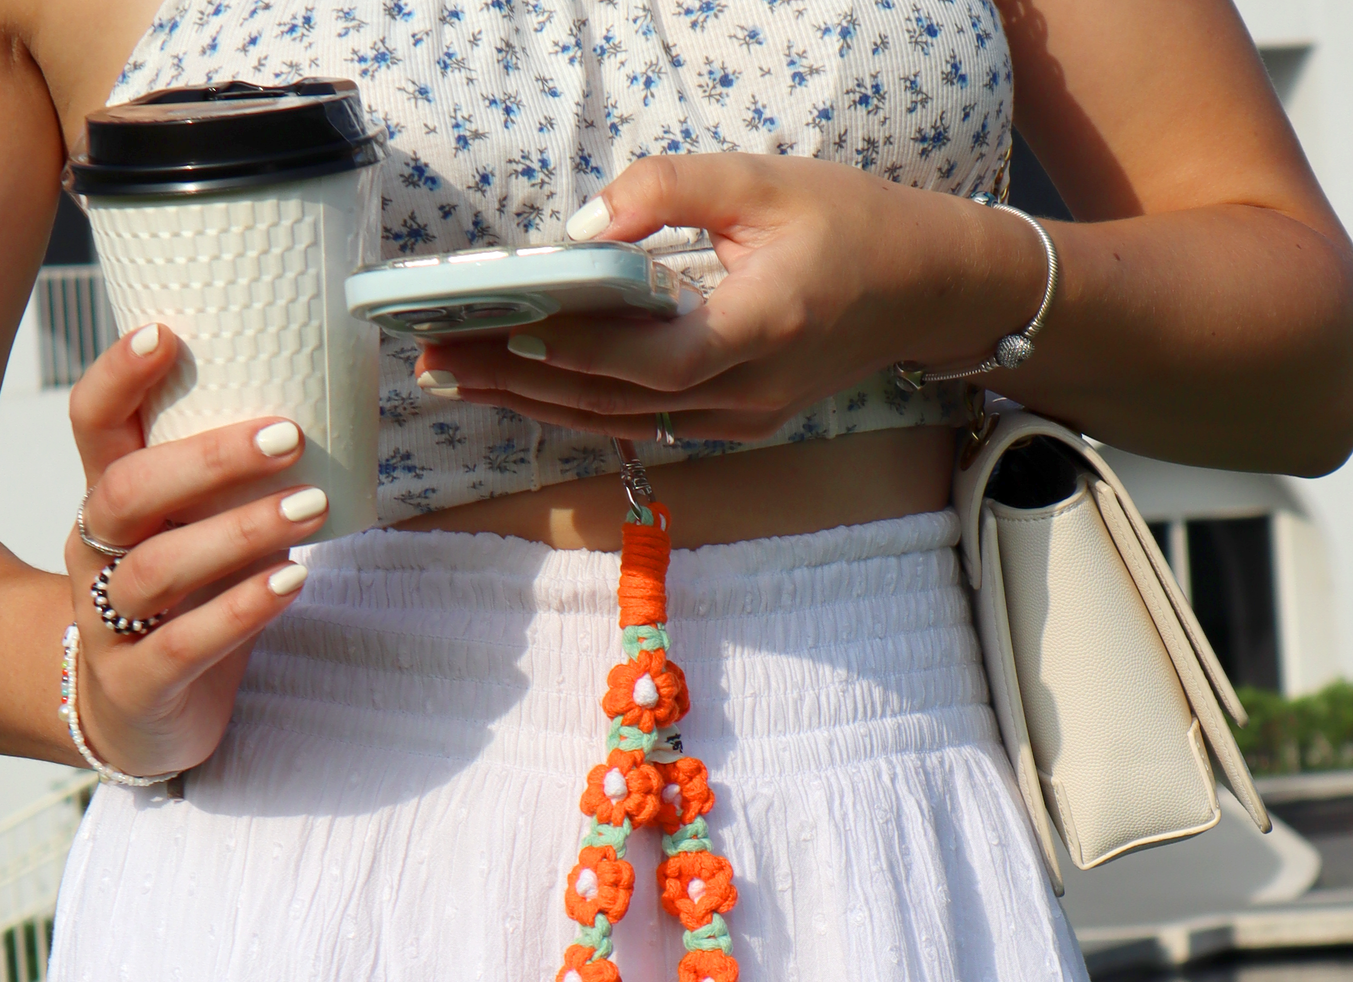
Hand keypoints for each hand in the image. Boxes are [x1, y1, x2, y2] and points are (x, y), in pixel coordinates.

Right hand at [64, 324, 329, 777]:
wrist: (131, 716)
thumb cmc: (180, 607)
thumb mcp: (192, 536)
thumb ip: (228, 487)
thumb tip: (316, 412)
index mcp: (108, 505)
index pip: (93, 426)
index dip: (117, 377)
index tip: (165, 334)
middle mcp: (95, 555)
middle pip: (128, 491)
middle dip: (207, 459)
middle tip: (286, 435)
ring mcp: (108, 622)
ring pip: (159, 568)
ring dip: (239, 533)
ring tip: (310, 509)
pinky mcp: (137, 683)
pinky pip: (185, 644)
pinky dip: (242, 610)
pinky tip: (292, 581)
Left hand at [414, 155, 1043, 442]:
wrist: (922, 291)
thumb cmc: (849, 222)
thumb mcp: (764, 179)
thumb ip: (669, 193)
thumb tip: (582, 228)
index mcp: (759, 331)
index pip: (644, 358)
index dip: (566, 348)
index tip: (492, 324)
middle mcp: (745, 395)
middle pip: (611, 402)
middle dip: (516, 380)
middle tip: (434, 361)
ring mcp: (739, 421)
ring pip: (617, 422)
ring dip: (533, 401)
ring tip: (456, 379)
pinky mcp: (733, 426)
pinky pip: (639, 423)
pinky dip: (577, 406)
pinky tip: (522, 390)